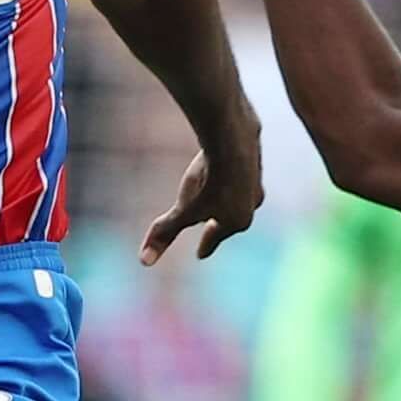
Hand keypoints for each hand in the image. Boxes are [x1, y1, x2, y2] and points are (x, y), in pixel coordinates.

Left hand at [139, 112, 263, 264]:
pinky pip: (237, 171)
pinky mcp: (255, 157)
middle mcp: (252, 205)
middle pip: (231, 219)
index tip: (199, 254)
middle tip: (210, 228)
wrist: (234, 138)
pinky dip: (229, 175)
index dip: (206, 245)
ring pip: (238, 195)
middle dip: (220, 224)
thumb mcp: (184, 209)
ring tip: (217, 199)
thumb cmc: (210, 179)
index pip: (215, 238)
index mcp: (236, 222)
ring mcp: (256, 180)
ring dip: (227, 199)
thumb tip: (144, 262)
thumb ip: (165, 232)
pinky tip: (223, 169)